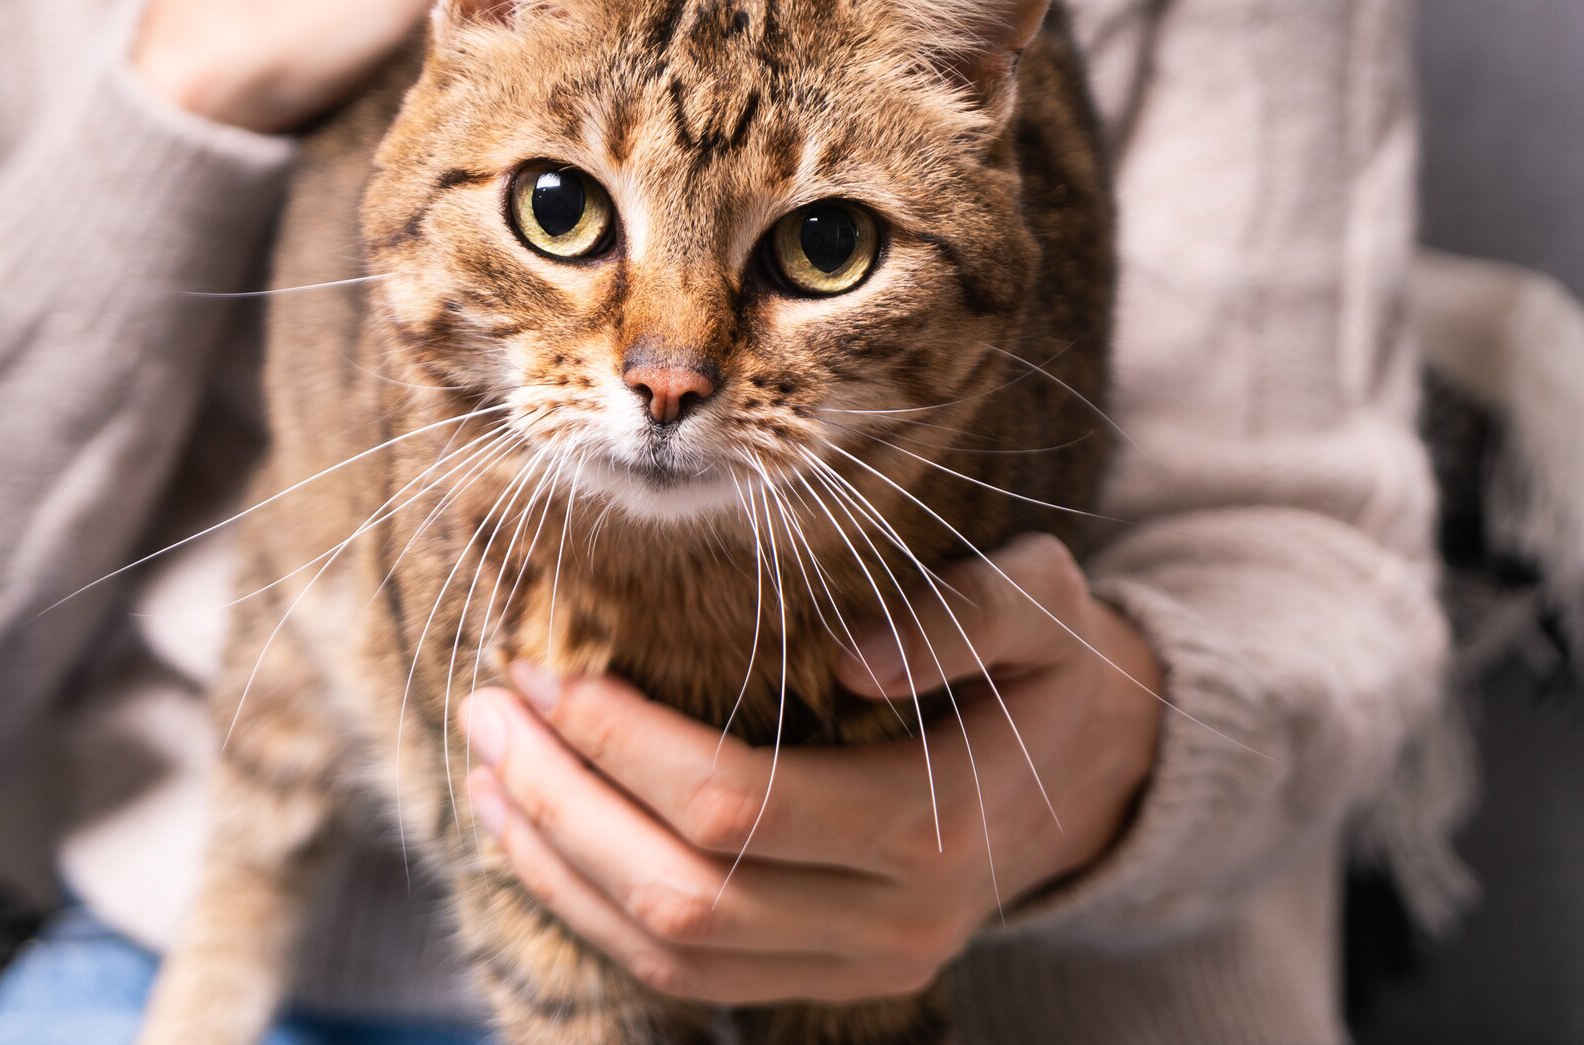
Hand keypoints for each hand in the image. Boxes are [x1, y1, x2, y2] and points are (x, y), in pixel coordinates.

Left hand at [459, 534, 1163, 1003]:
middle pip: (683, 893)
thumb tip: (857, 653)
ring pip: (670, 954)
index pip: (736, 806)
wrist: (1098, 771)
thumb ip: (965, 616)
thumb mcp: (1043, 604)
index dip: (623, 744)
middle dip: (560, 803)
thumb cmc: (1051, 666)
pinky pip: (686, 977)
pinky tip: (535, 836)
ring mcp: (859, 967)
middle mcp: (894, 924)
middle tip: (488, 709)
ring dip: (557, 863)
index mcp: (936, 829)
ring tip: (485, 771)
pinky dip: (593, 911)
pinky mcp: (827, 978)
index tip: (548, 670)